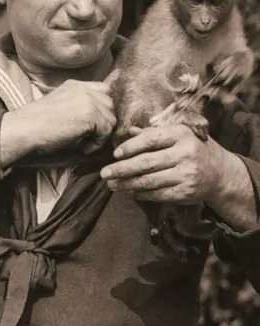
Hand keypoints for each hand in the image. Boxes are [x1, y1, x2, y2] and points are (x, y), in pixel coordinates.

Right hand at [0, 80, 114, 167]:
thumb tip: (92, 120)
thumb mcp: (58, 106)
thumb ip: (75, 105)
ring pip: (110, 118)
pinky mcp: (92, 115)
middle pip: (109, 104)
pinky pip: (106, 131)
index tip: (92, 123)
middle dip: (102, 122)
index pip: (102, 90)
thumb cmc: (36, 124)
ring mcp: (89, 100)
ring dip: (100, 134)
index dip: (101, 107)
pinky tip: (82, 147)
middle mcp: (84, 89)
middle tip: (87, 136)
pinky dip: (97, 143)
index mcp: (74, 85)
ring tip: (83, 143)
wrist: (25, 128)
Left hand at [100, 124, 224, 203]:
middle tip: (104, 173)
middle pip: (146, 162)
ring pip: (149, 181)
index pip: (150, 140)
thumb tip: (128, 130)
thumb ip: (153, 134)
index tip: (115, 154)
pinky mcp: (186, 192)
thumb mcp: (177, 136)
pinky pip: (157, 194)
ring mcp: (186, 174)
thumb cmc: (193, 149)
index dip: (130, 147)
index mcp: (180, 135)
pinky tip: (130, 192)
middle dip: (121, 169)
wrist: (221, 173)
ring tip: (111, 184)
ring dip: (126, 184)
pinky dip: (141, 194)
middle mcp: (185, 153)